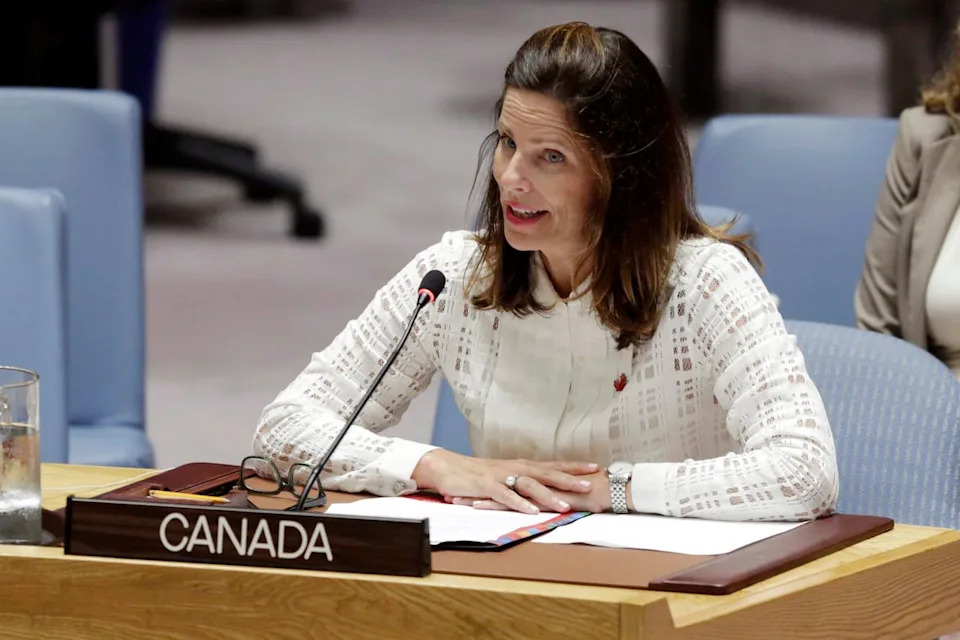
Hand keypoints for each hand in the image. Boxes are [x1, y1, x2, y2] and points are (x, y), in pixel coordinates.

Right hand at [411, 449, 597, 513]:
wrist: (444, 466)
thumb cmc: (474, 474)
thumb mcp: (502, 476)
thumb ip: (521, 482)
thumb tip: (542, 489)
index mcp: (520, 466)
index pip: (551, 465)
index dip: (573, 466)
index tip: (595, 467)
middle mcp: (514, 468)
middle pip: (546, 472)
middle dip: (569, 478)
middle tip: (590, 484)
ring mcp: (500, 477)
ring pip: (529, 485)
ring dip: (548, 495)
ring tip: (565, 505)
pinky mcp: (485, 486)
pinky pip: (505, 496)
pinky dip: (519, 503)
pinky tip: (531, 511)